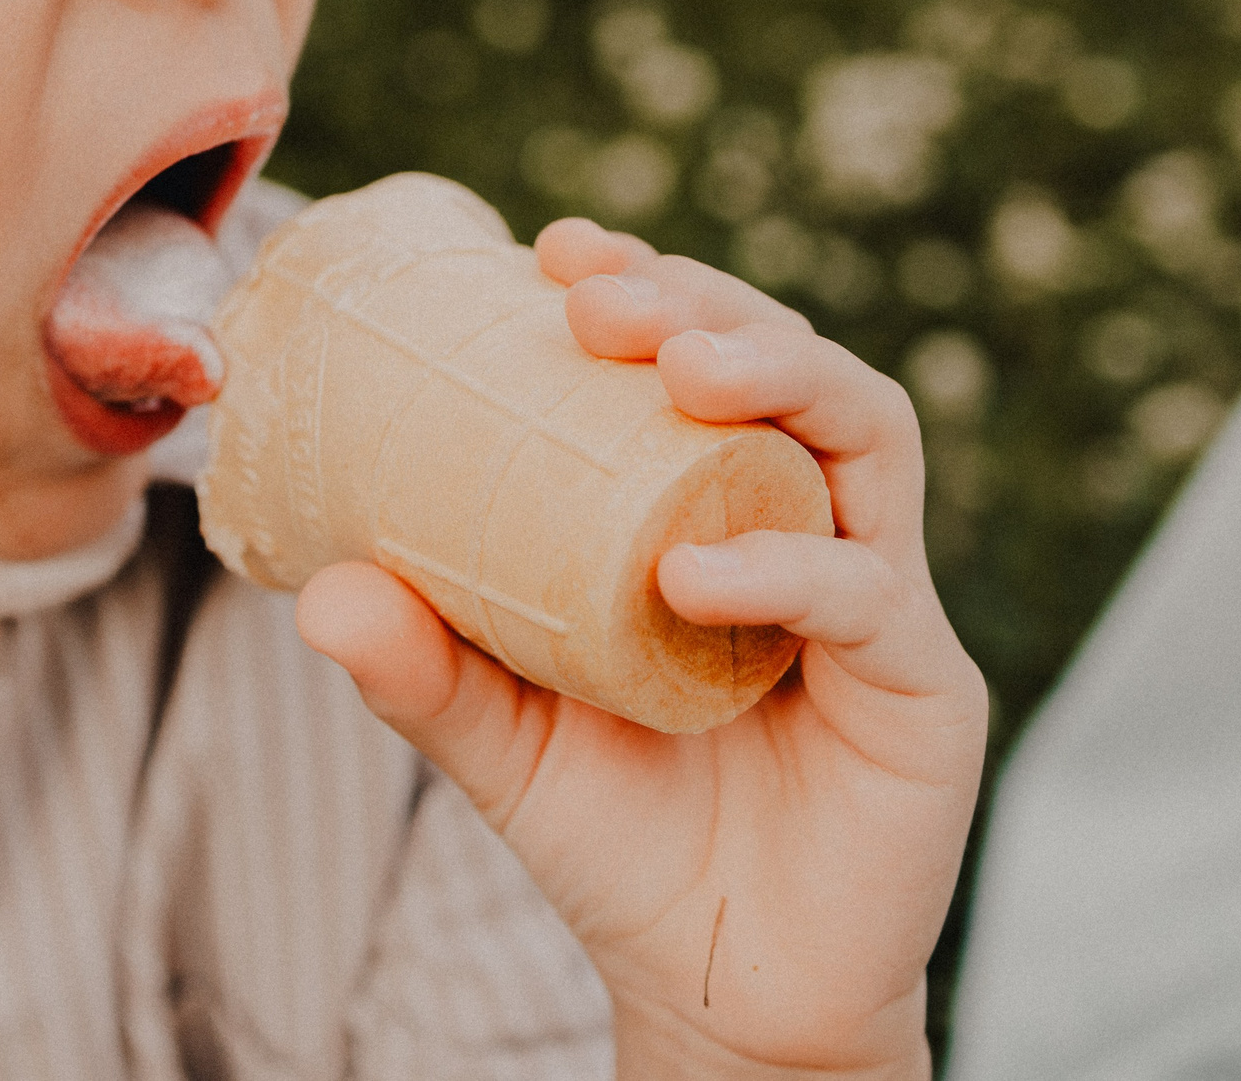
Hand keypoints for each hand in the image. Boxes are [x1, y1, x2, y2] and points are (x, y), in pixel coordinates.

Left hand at [296, 218, 985, 1079]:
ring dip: (775, 373)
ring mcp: (879, 598)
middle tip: (602, 295)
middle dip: (706, 304)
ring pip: (865, 432)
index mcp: (719, 509)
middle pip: (796, 365)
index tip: (552, 251)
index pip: (705, 360)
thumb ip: (423, 667)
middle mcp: (810, 526)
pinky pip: (869, 593)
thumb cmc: (615, 837)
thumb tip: (316, 592)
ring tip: (675, 366)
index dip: (647, 285)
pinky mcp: (924, 686)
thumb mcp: (500, 741)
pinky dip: (784, 565)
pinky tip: (690, 572)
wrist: (716, 989)